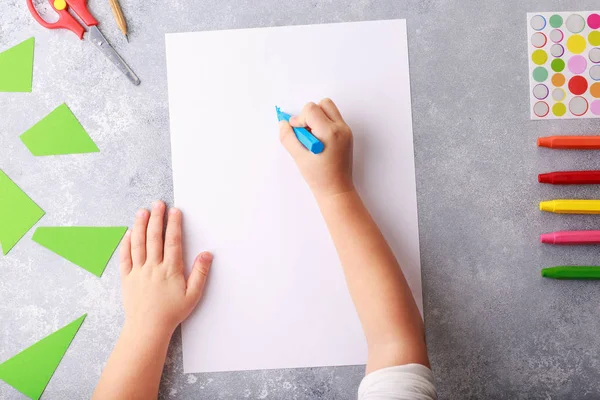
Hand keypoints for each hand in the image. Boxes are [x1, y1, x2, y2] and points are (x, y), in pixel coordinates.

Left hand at [119, 201, 212, 337]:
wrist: (147, 328)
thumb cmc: (172, 312)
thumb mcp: (193, 295)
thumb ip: (200, 273)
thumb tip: (207, 254)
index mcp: (170, 270)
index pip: (172, 241)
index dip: (174, 224)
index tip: (175, 211)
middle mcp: (153, 267)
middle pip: (154, 237)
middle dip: (156, 218)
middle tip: (158, 204)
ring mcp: (138, 271)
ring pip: (138, 243)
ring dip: (140, 225)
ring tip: (142, 211)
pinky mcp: (127, 278)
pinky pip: (125, 257)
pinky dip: (126, 243)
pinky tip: (128, 233)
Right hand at [279, 98, 353, 198]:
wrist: (337, 190)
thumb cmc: (319, 177)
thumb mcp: (299, 157)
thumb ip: (288, 138)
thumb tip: (283, 123)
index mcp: (330, 133)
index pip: (311, 109)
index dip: (299, 119)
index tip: (297, 132)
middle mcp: (341, 128)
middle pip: (323, 104)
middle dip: (309, 114)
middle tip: (305, 133)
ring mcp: (346, 131)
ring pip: (329, 109)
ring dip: (317, 117)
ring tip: (312, 136)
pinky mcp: (347, 135)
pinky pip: (333, 119)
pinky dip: (323, 124)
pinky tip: (318, 141)